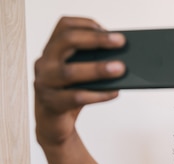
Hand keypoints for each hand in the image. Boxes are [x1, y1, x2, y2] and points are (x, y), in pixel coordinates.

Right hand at [34, 17, 125, 145]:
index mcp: (52, 50)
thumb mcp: (80, 74)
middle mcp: (45, 63)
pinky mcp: (51, 104)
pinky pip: (76, 97)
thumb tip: (122, 58)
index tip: (108, 30)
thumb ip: (93, 63)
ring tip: (120, 69)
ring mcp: (45, 83)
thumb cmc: (70, 94)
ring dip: (97, 69)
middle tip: (120, 42)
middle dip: (96, 40)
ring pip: (70, 72)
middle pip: (66, 42)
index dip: (86, 24)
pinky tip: (114, 92)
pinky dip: (98, 95)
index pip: (64, 26)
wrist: (54, 124)